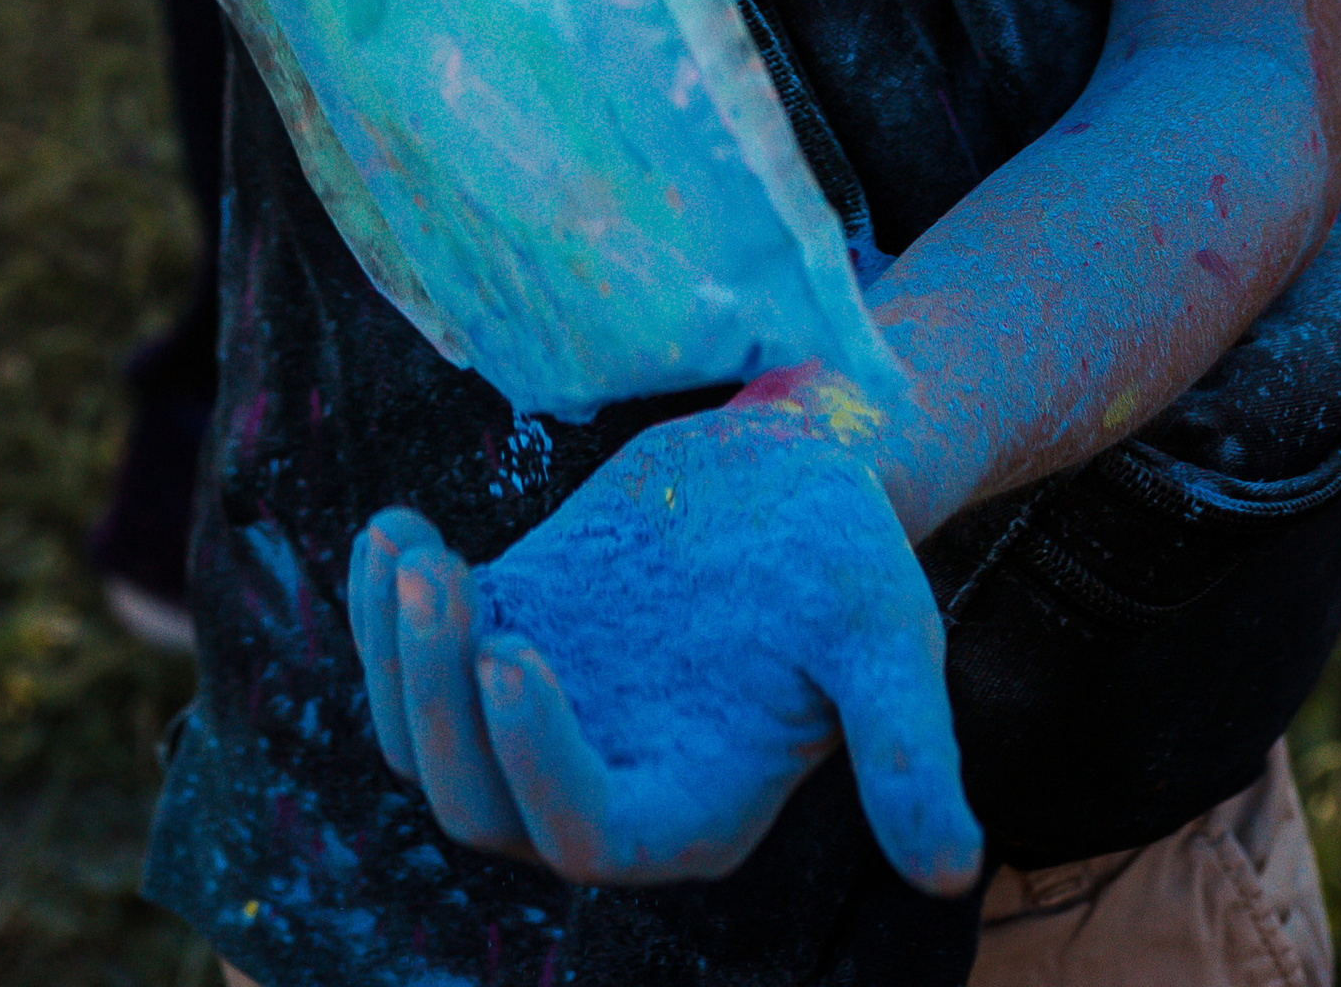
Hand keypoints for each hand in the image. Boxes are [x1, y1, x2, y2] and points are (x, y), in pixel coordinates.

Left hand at [347, 395, 980, 893]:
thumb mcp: (888, 635)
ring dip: (395, 655)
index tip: (513, 648)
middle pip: (477, 804)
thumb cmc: (844, 554)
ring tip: (407, 545)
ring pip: (424, 742)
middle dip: (438, 699)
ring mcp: (542, 718)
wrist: (793, 471)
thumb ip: (907, 747)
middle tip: (439, 576)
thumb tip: (955, 869)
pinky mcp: (506, 639)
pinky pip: (414, 664)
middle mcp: (603, 786)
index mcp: (688, 812)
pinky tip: (392, 528)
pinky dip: (385, 607)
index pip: (583, 834)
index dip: (536, 764)